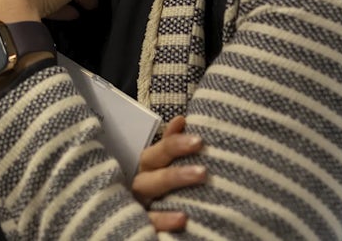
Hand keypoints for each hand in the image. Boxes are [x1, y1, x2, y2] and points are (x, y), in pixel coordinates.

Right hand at [132, 115, 207, 232]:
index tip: (199, 141)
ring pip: (147, 189)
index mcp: (148, 167)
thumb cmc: (164, 187)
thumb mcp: (168, 165)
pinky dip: (163, 219)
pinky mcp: (140, 222)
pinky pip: (148, 220)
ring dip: (170, 182)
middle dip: (176, 165)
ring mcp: (138, 202)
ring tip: (197, 182)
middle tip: (203, 171)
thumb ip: (173, 144)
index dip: (174, 144)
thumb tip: (181, 119)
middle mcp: (141, 182)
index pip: (157, 151)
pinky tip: (182, 218)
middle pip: (150, 168)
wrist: (150, 221)